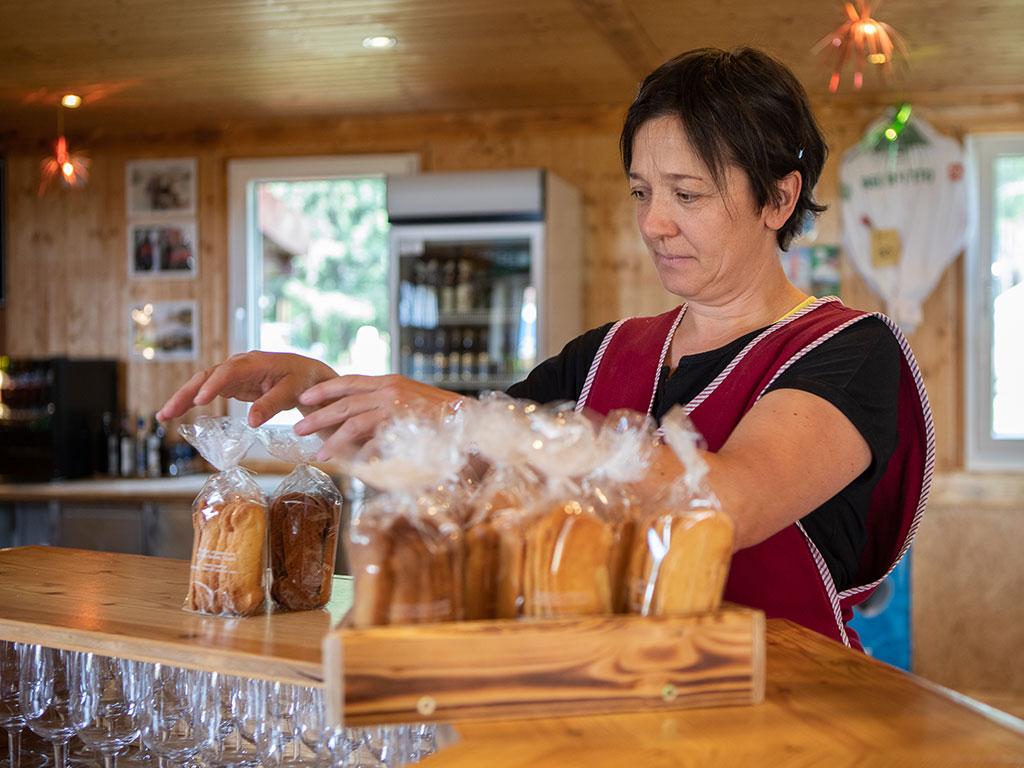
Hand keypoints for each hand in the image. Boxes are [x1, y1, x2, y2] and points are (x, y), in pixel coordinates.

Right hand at [156, 351, 336, 426]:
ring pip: (202, 384)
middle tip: (167, 412)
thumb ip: (271, 405)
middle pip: (206, 376)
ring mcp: (232, 374)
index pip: (228, 372)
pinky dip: (192, 401)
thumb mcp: (292, 392)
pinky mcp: (231, 384)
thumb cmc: (301, 380)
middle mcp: (238, 365)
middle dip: (186, 393)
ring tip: (163, 416)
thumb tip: (251, 422)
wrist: (306, 375)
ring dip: (183, 398)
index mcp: (253, 362)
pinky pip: (207, 392)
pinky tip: (177, 413)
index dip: (213, 385)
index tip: (200, 400)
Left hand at [294, 374, 462, 459]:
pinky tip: (348, 464)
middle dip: (319, 415)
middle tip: (298, 426)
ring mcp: (396, 407)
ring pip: (354, 422)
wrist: (472, 422)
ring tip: (318, 453)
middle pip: (345, 401)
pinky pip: (374, 442)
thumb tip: (363, 417)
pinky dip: (360, 454)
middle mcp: (391, 390)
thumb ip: (388, 404)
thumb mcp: (411, 400)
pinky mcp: (403, 426)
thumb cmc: (443, 416)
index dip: (326, 389)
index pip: (350, 381)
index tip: (305, 397)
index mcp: (390, 381)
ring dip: (333, 439)